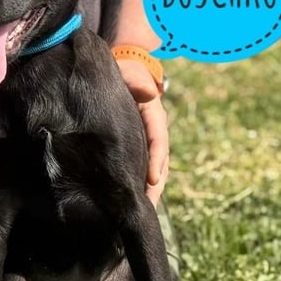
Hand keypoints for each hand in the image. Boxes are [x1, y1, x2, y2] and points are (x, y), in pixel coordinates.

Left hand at [116, 59, 168, 205]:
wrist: (120, 70)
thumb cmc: (123, 71)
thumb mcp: (129, 71)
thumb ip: (136, 80)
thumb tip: (149, 93)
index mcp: (154, 114)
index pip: (158, 138)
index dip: (157, 159)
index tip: (152, 179)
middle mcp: (154, 129)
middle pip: (159, 160)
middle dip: (156, 185)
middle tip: (149, 206)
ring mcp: (146, 139)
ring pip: (153, 167)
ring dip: (151, 189)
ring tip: (144, 210)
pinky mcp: (136, 145)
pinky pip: (141, 166)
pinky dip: (140, 183)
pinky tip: (133, 200)